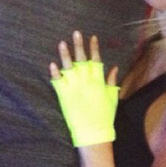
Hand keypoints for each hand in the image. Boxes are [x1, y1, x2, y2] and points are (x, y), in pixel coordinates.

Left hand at [50, 31, 118, 146]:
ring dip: (65, 55)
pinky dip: (55, 73)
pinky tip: (52, 64)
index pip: (96, 60)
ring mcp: (74, 88)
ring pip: (69, 68)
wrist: (94, 133)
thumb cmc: (105, 116)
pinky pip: (58, 82)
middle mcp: (86, 81)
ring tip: (61, 43)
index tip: (92, 37)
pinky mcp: (64, 96)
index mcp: (98, 81)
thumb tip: (114, 67)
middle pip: (82, 59)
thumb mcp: (112, 97)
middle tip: (76, 33)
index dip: (94, 48)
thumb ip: (111, 81)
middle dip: (79, 45)